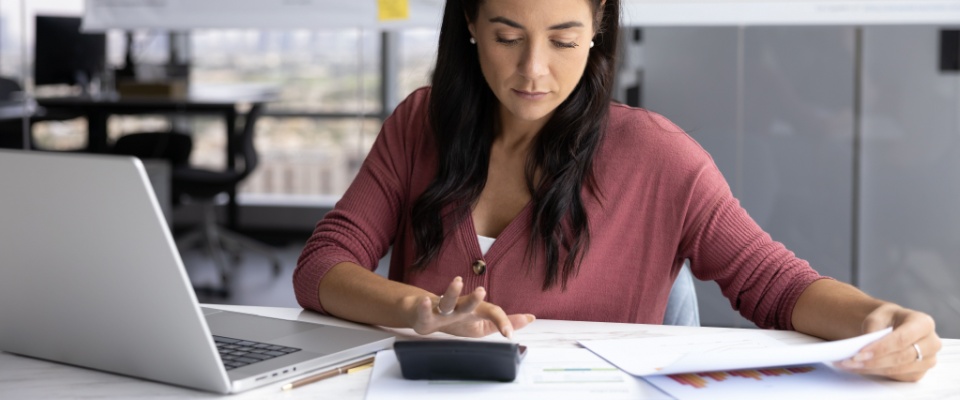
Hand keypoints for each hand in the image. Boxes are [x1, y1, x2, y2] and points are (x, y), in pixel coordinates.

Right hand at [408, 276, 534, 338]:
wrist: (424, 313)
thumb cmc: (456, 319)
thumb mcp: (482, 324)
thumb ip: (505, 321)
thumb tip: (530, 318)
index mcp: (473, 311)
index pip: (491, 313)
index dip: (502, 321)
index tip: (508, 334)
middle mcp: (459, 306)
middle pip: (469, 302)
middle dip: (475, 298)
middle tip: (482, 292)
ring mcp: (441, 308)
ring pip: (447, 300)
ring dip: (452, 291)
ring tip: (458, 281)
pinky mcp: (423, 313)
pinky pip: (422, 309)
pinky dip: (423, 306)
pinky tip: (425, 300)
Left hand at [836, 304, 941, 381]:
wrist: (894, 326)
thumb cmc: (888, 319)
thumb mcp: (878, 315)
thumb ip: (873, 328)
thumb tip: (865, 346)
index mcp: (923, 323)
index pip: (902, 339)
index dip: (881, 348)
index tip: (860, 353)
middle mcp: (931, 342)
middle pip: (902, 357)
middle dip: (874, 361)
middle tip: (851, 361)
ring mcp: (928, 360)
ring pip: (899, 369)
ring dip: (872, 369)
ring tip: (851, 365)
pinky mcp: (919, 372)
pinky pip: (898, 377)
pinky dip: (877, 373)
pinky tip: (861, 368)